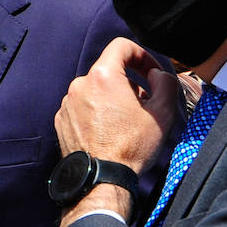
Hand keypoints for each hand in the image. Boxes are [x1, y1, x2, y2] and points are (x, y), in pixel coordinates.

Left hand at [56, 37, 179, 173]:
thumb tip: (156, 74)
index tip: (151, 71)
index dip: (141, 54)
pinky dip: (96, 111)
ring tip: (126, 121)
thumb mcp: (162, 113)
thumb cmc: (131, 147)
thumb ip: (166, 83)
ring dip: (112, 98)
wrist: (100, 180)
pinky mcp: (60, 120)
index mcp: (103, 76)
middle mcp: (79, 85)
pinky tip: (108, 130)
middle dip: (129, 81)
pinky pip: (82, 106)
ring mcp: (67, 103)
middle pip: (108, 70)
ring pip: (95, 89)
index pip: (121, 46)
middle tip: (144, 103)